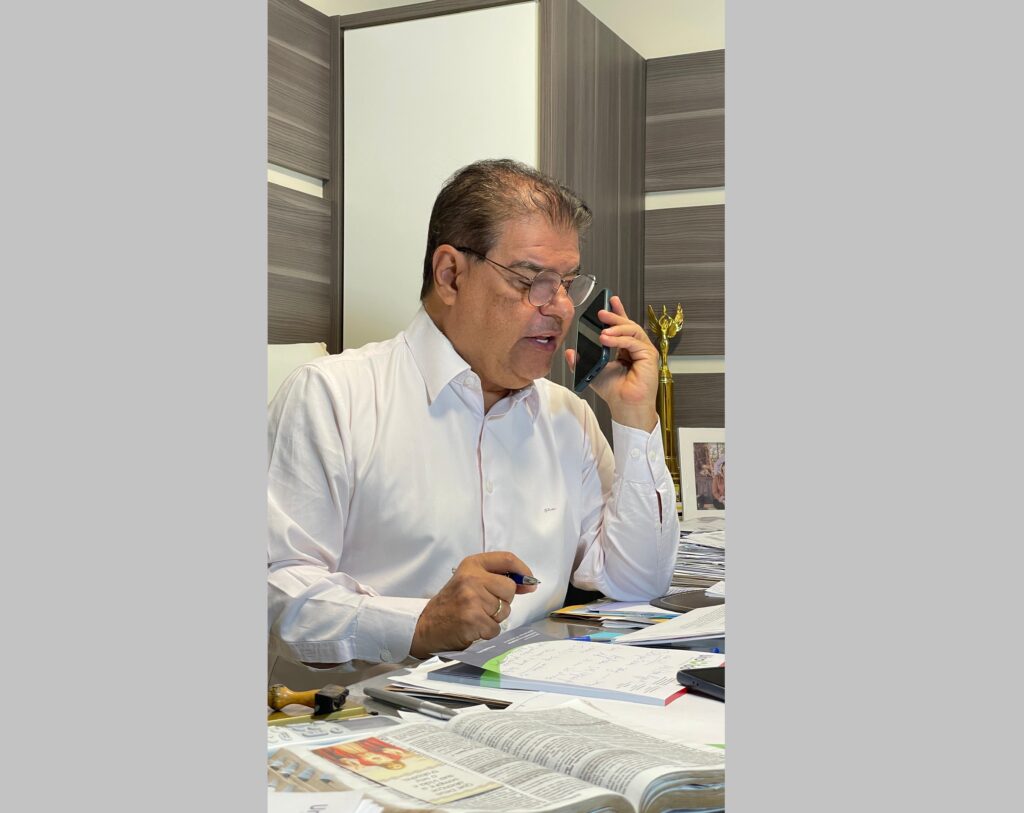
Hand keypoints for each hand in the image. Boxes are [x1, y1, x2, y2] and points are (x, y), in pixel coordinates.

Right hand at [409, 551, 537, 658]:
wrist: (426, 626)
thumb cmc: (451, 603)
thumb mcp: (470, 581)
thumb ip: (497, 578)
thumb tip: (530, 584)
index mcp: (472, 564)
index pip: (507, 559)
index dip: (523, 570)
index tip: (529, 582)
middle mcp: (472, 578)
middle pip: (510, 589)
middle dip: (504, 601)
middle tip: (484, 606)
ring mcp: (472, 598)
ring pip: (505, 610)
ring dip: (494, 618)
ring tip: (475, 616)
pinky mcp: (473, 619)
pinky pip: (496, 628)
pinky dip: (487, 632)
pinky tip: (473, 628)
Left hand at [565, 295, 658, 430]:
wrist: (625, 407)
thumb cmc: (615, 392)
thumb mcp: (594, 372)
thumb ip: (583, 361)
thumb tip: (569, 352)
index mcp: (626, 350)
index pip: (623, 327)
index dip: (618, 312)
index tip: (609, 301)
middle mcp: (637, 349)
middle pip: (628, 326)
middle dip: (615, 316)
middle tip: (601, 312)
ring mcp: (645, 352)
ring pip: (632, 330)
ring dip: (616, 327)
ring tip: (602, 331)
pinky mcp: (649, 356)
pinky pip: (634, 341)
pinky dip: (620, 339)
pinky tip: (607, 340)